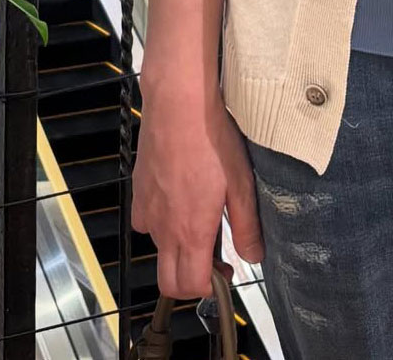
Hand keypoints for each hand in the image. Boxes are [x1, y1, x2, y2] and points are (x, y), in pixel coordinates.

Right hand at [132, 78, 264, 297]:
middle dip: (189, 279)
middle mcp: (163, 227)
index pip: (189, 286)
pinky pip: (146, 221)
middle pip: (166, 281)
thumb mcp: (242, 183)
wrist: (179, 104)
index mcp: (190, 230)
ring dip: (177, 247)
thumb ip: (246, 226)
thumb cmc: (211, 138)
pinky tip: (180, 198)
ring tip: (200, 218)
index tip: (226, 272)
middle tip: (213, 256)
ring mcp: (147, 209)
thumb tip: (254, 255)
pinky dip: (162, 222)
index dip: (210, 289)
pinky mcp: (138, 190)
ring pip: (157, 248)